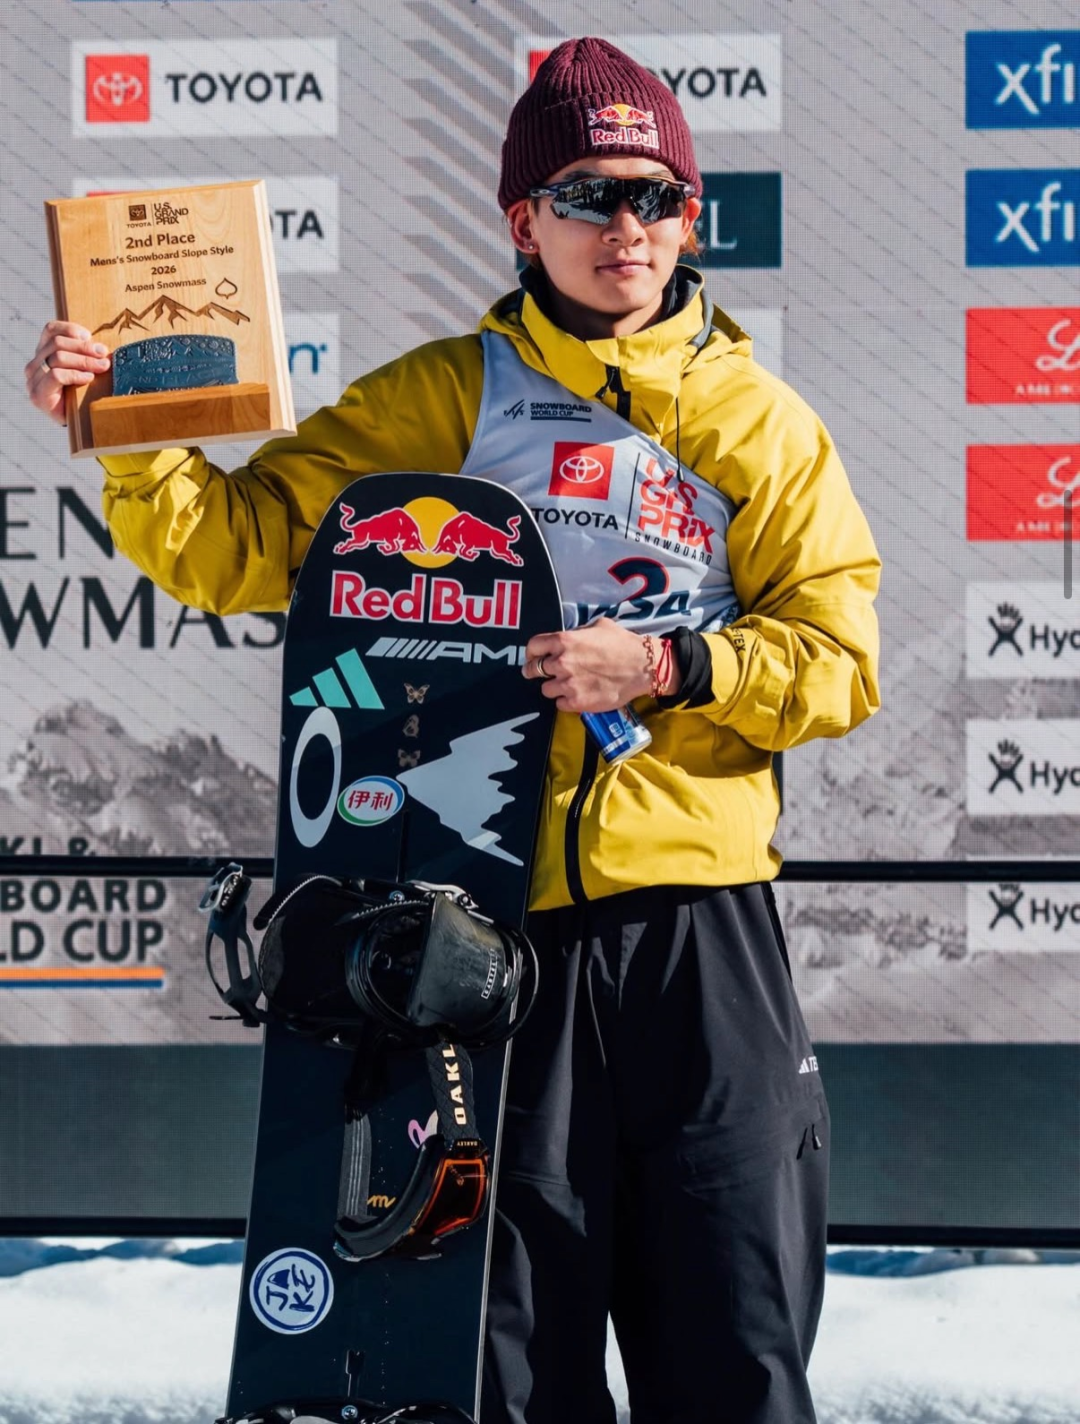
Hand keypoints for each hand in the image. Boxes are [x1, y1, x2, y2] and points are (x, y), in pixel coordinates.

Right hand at [24, 321, 110, 425]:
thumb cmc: (85, 393)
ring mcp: (34, 380)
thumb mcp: (86, 368)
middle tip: (103, 354)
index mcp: (43, 353)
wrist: (80, 425)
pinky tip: (89, 378)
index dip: (71, 329)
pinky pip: (56, 375)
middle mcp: (35, 364)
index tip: (89, 336)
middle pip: (57, 343)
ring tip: (102, 367)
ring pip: (57, 357)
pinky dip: (76, 374)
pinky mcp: (38, 395)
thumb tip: (101, 346)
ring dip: (84, 361)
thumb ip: (86, 353)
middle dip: (84, 347)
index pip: (51, 330)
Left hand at [523, 617, 679, 711]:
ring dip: (553, 687)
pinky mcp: (577, 702)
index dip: (531, 653)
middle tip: (540, 674)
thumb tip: (569, 638)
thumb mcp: (599, 626)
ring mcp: (568, 684)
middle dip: (536, 672)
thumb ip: (578, 633)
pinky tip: (576, 696)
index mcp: (564, 641)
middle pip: (534, 670)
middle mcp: (562, 662)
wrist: (642, 667)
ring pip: (546, 689)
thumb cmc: (623, 644)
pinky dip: (565, 701)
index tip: (532, 658)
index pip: (533, 646)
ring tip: (566, 685)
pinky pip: (559, 704)